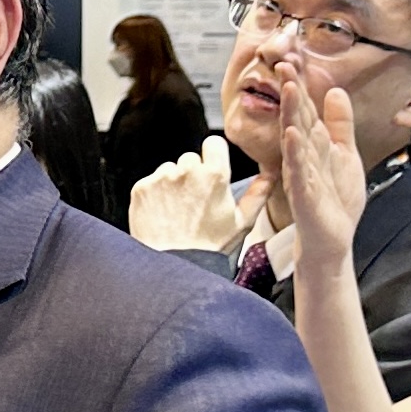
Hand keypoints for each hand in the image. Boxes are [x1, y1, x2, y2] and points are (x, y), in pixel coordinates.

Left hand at [130, 135, 264, 251]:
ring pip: (169, 170)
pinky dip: (154, 194)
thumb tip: (269, 174)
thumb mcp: (241, 223)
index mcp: (215, 175)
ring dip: (172, 184)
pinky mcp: (141, 188)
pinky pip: (150, 182)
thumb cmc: (210, 248)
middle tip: (194, 202)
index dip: (213, 156)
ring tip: (176, 211)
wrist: (173, 267)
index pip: (213, 143)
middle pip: (190, 159)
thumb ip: (257, 195)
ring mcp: (161, 178)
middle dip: (192, 175)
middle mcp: (187, 171)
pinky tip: (161, 215)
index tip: (211, 170)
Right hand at [279, 79, 367, 272]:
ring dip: (291, 114)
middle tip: (284, 63)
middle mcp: (303, 156)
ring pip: (295, 139)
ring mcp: (302, 174)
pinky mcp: (304, 194)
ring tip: (289, 89)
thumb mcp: (344, 153)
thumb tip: (335, 91)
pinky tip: (293, 134)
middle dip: (291, 91)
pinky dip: (296, 151)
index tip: (292, 59)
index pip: (304, 110)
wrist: (330, 240)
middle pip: (296, 118)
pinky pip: (299, 170)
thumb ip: (340, 124)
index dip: (299, 85)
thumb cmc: (334, 200)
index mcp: (312, 145)